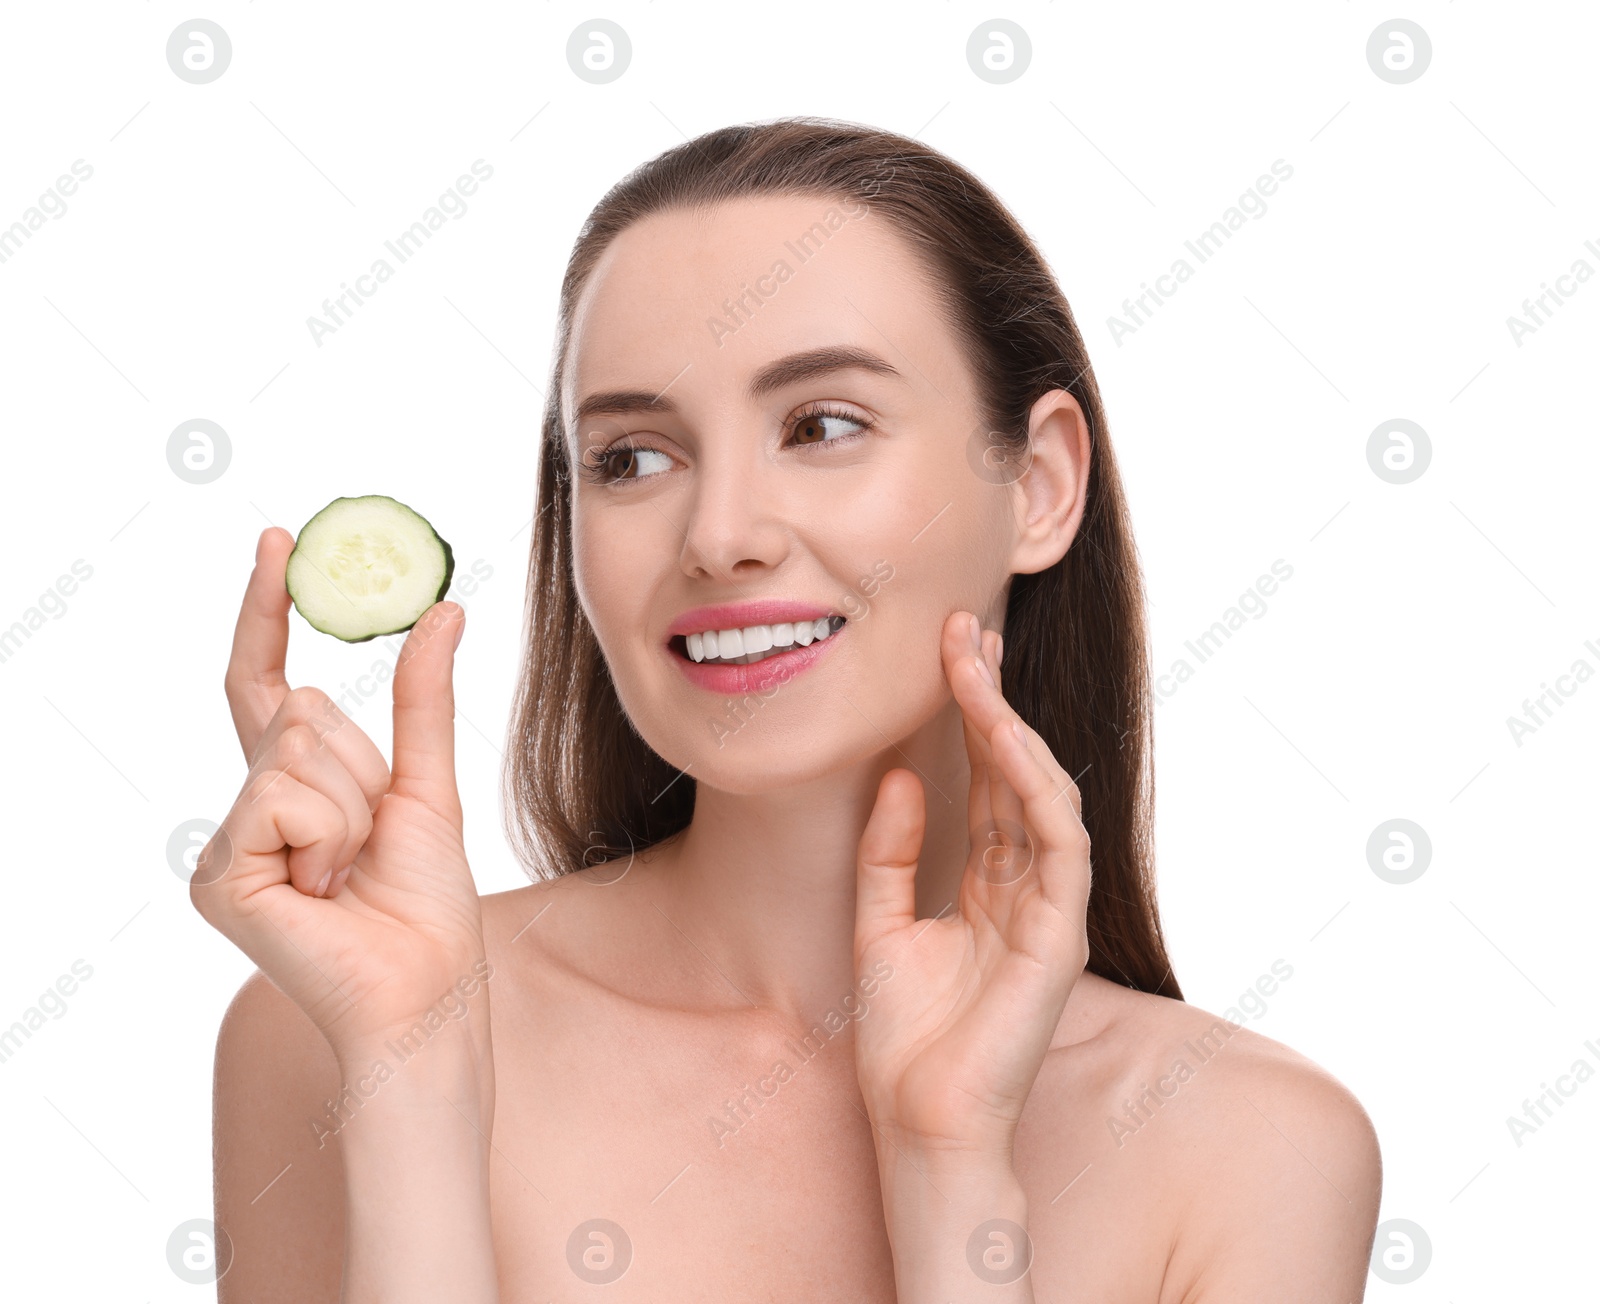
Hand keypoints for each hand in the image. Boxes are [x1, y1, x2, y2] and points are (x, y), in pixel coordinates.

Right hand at [191, 528, 489, 1068]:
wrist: (426, 987)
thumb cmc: (427, 902)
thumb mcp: (430, 784)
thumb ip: (423, 700)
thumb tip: (443, 610)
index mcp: (297, 784)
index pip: (268, 681)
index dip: (267, 611)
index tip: (279, 541)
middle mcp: (252, 807)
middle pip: (301, 710)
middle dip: (363, 765)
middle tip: (372, 839)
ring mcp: (230, 843)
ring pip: (296, 750)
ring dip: (352, 807)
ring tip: (351, 873)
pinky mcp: (220, 876)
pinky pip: (282, 798)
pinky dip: (328, 836)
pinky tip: (326, 892)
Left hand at [853, 611, 1090, 1161]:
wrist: (920, 1122)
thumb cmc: (904, 1039)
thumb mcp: (878, 925)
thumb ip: (890, 852)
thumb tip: (901, 773)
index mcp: (989, 885)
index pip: (987, 781)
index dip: (969, 714)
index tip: (945, 649)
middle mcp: (1026, 887)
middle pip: (1017, 773)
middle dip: (991, 698)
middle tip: (964, 629)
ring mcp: (1050, 909)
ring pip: (1043, 794)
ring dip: (1011, 726)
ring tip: (974, 666)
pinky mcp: (1062, 935)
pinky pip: (1060, 845)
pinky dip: (1037, 787)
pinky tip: (1007, 740)